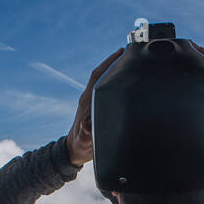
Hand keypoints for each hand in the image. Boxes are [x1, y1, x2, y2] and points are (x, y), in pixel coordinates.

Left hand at [66, 48, 123, 168]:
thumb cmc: (80, 145)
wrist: (74, 150)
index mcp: (87, 102)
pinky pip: (105, 88)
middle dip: (114, 62)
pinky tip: (124, 81)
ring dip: (114, 70)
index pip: (97, 76)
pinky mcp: (94, 106)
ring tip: (129, 63)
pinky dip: (114, 81)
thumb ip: (85, 133)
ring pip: (103, 79)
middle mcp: (88, 98)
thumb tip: (86, 124)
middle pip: (101, 73)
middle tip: (129, 53)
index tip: (120, 53)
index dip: (108, 63)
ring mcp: (91, 101)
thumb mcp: (84, 141)